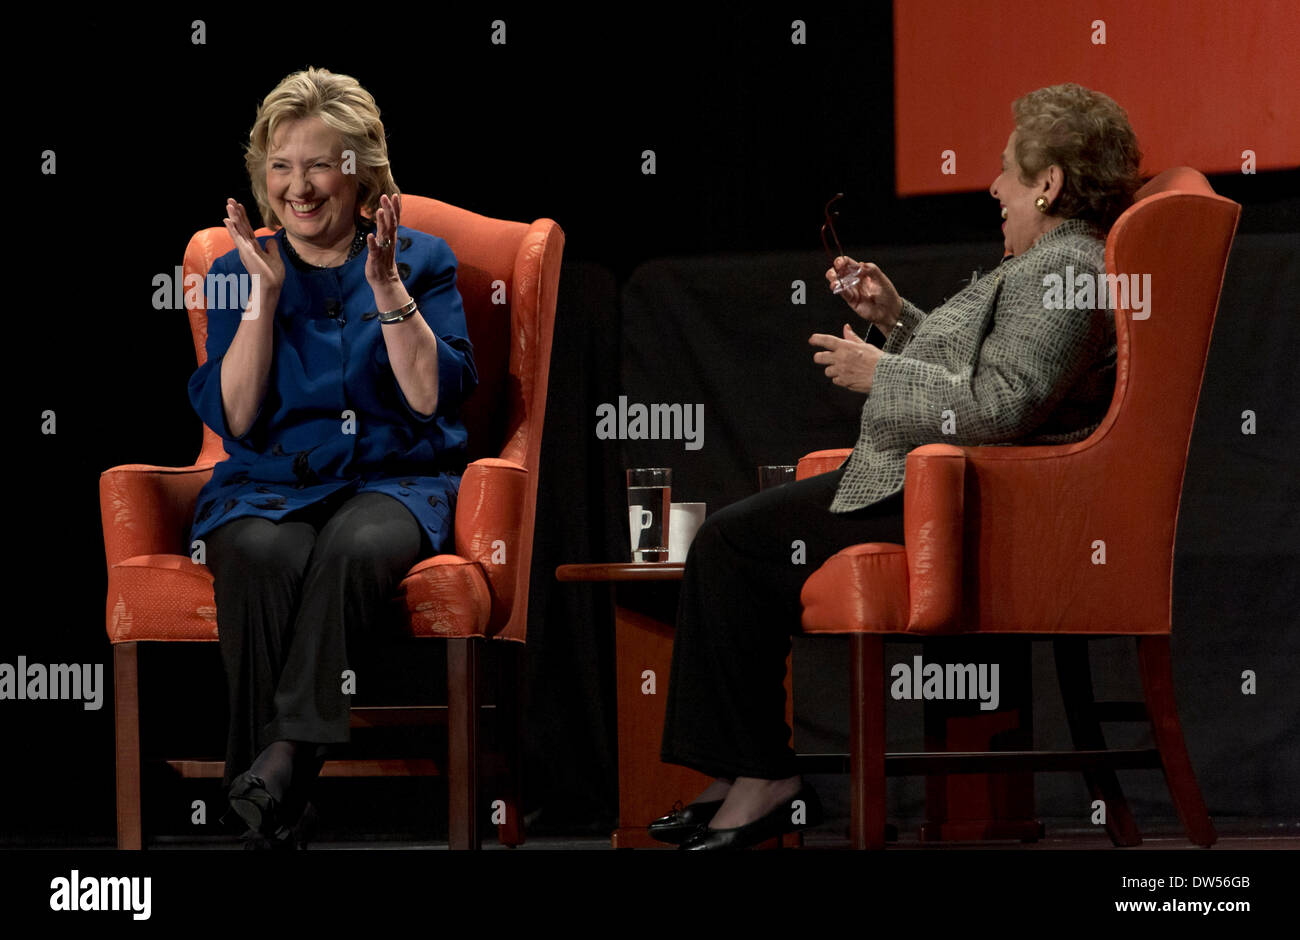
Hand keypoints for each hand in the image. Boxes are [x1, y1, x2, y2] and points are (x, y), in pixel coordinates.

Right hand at [223, 198, 283, 294]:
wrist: (271, 286)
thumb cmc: (273, 275)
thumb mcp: (275, 257)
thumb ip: (272, 248)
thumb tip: (271, 239)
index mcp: (253, 246)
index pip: (247, 228)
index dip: (243, 216)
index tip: (240, 205)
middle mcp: (247, 246)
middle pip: (240, 226)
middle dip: (236, 212)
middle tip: (230, 200)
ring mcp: (245, 249)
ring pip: (238, 229)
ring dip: (233, 216)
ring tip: (228, 205)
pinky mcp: (246, 252)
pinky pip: (238, 238)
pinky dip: (233, 229)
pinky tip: (227, 220)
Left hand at [366, 192, 409, 308]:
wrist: (385, 281)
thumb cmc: (383, 260)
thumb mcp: (385, 242)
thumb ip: (385, 228)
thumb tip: (384, 214)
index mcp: (391, 236)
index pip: (395, 219)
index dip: (395, 207)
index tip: (395, 194)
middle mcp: (389, 241)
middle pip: (391, 223)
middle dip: (389, 209)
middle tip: (385, 196)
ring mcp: (383, 249)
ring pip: (384, 234)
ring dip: (381, 222)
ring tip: (378, 211)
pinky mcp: (376, 258)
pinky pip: (374, 250)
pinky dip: (372, 243)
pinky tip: (370, 235)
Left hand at [810, 324, 882, 393]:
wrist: (885, 375)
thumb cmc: (877, 360)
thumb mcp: (865, 345)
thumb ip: (852, 337)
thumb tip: (845, 328)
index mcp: (846, 346)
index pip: (827, 340)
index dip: (817, 339)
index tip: (812, 339)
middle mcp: (841, 358)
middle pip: (819, 357)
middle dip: (819, 357)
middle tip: (823, 358)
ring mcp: (841, 370)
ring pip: (827, 371)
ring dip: (832, 370)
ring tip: (844, 369)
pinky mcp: (843, 381)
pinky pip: (835, 380)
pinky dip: (840, 379)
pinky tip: (849, 376)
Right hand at [824, 257, 900, 332]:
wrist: (890, 310)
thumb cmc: (888, 294)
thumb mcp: (882, 279)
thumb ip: (872, 270)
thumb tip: (860, 264)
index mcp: (862, 272)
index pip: (850, 264)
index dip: (843, 261)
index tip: (840, 262)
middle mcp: (855, 280)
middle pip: (840, 272)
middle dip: (835, 269)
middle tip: (836, 269)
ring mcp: (853, 290)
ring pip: (839, 282)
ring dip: (833, 278)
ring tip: (833, 277)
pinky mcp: (851, 300)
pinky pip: (843, 293)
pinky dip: (838, 289)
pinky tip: (835, 285)